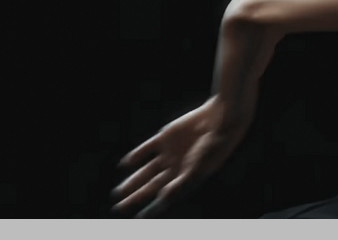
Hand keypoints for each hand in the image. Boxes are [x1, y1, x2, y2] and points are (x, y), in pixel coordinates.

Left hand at [110, 96, 250, 217]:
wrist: (219, 120)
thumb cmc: (213, 148)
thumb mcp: (197, 168)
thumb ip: (180, 183)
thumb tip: (163, 197)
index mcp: (186, 179)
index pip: (164, 197)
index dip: (152, 207)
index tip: (138, 217)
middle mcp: (176, 168)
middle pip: (151, 186)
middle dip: (136, 197)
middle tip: (119, 207)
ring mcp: (169, 153)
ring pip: (147, 171)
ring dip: (133, 181)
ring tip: (118, 192)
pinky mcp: (165, 137)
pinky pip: (146, 149)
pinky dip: (136, 156)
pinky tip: (125, 164)